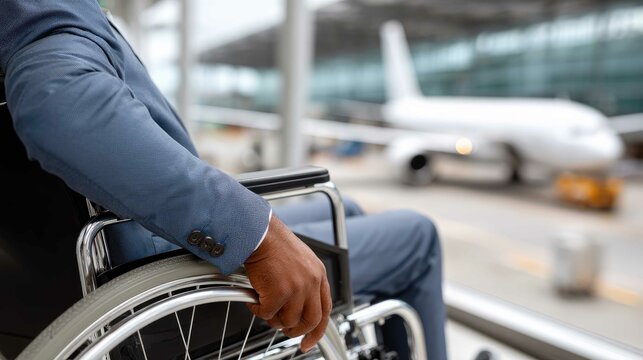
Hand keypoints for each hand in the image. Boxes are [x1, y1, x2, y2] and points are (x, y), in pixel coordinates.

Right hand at [244, 215, 331, 351]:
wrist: (259, 233)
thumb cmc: (273, 243)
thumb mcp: (300, 261)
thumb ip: (304, 283)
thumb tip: (297, 308)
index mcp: (318, 275)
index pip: (325, 310)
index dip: (317, 330)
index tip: (308, 341)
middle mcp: (312, 282)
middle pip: (310, 321)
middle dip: (295, 331)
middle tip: (283, 330)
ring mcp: (297, 288)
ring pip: (287, 321)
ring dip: (272, 317)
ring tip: (264, 304)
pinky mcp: (279, 293)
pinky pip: (266, 314)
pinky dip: (257, 309)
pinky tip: (253, 298)